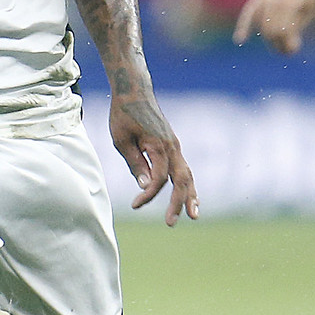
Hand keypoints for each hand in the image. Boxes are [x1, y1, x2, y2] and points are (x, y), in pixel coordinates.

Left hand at [110, 93, 199, 225]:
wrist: (134, 91)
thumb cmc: (124, 114)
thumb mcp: (122, 140)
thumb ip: (135, 163)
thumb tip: (146, 186)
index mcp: (159, 146)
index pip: (158, 178)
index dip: (149, 195)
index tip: (135, 205)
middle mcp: (172, 147)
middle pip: (182, 180)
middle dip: (179, 203)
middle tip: (171, 223)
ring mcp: (175, 146)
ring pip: (188, 175)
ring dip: (191, 196)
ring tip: (193, 216)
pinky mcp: (173, 146)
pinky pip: (185, 169)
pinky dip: (188, 185)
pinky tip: (191, 198)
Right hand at [234, 0, 314, 54]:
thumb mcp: (312, 6)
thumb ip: (300, 25)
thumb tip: (290, 44)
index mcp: (290, 5)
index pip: (284, 34)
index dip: (287, 46)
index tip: (294, 50)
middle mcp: (274, 2)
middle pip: (271, 33)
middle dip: (277, 45)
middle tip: (287, 51)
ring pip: (261, 26)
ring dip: (269, 39)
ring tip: (278, 45)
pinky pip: (248, 14)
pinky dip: (243, 27)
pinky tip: (240, 40)